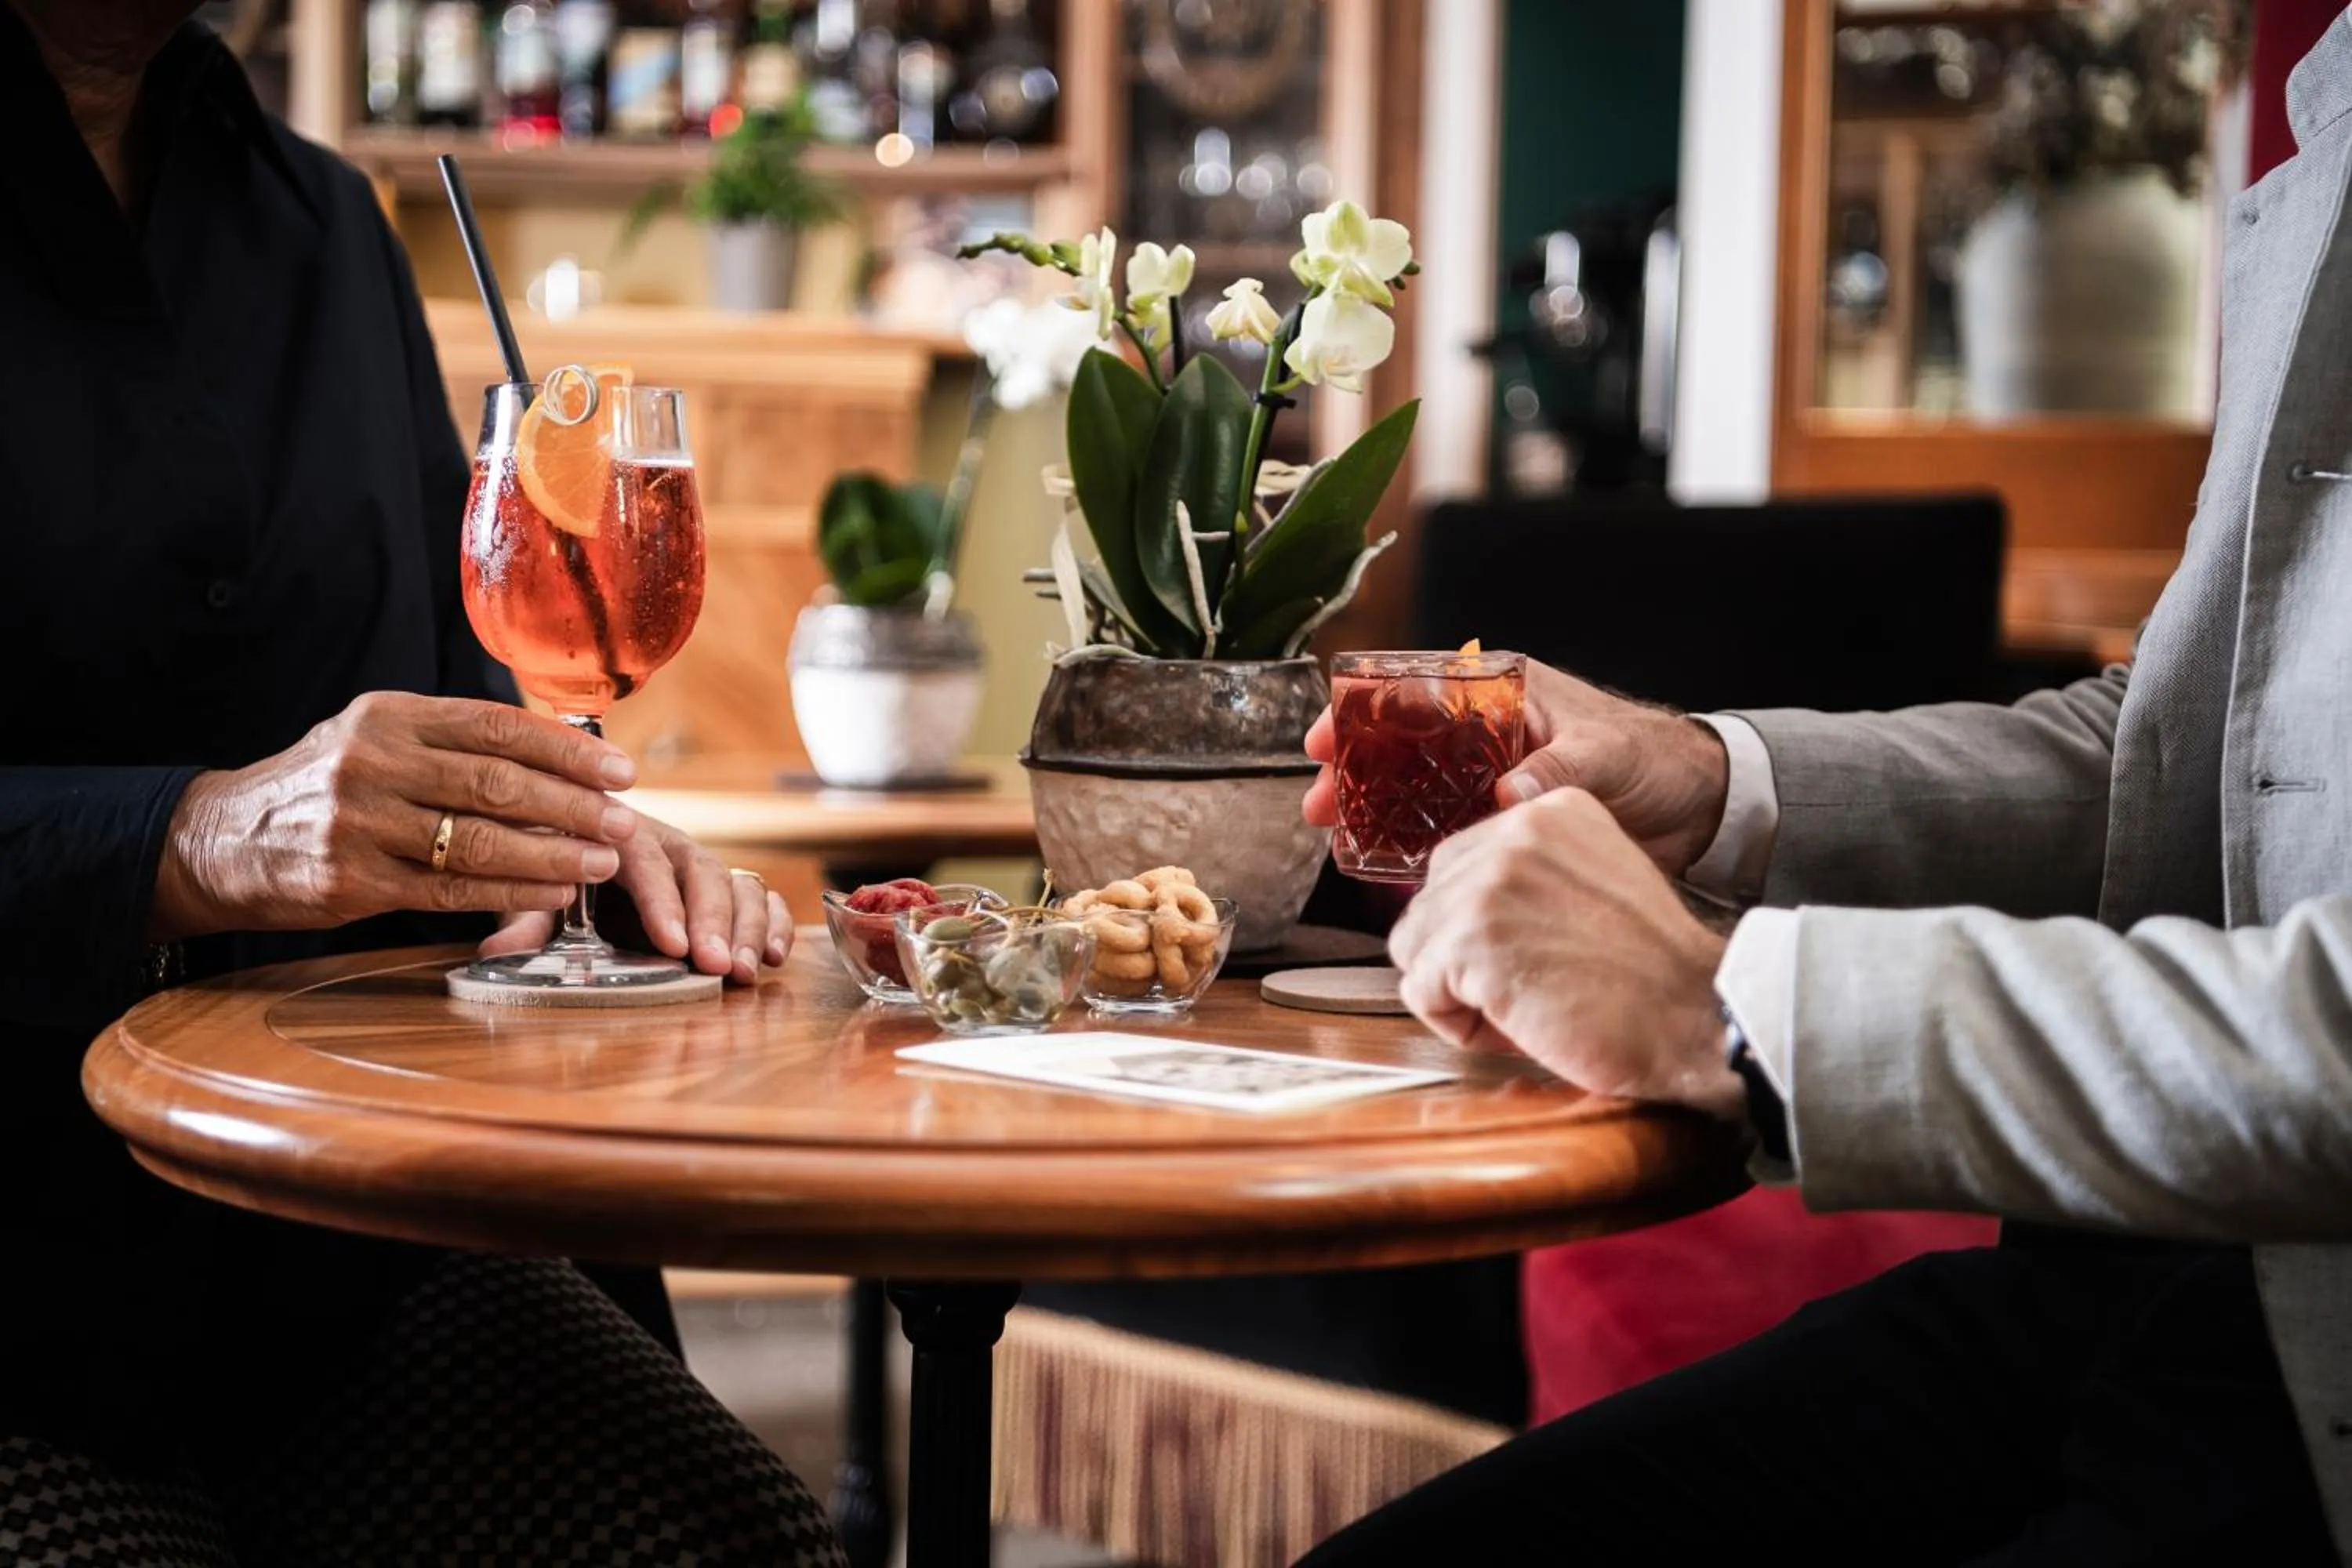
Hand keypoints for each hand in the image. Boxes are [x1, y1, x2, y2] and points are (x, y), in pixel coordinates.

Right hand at [153, 692, 638, 940]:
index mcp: (391, 716)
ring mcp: (360, 824)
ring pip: (478, 840)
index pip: (497, 726)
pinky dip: (511, 893)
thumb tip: (564, 750)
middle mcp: (373, 762)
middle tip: (624, 821)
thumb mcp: (380, 739)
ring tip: (604, 862)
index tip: (621, 770)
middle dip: (573, 804)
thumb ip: (456, 742)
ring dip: (552, 854)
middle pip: (496, 782)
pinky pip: (450, 890)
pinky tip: (554, 895)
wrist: (225, 838)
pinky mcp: (352, 881)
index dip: (568, 750)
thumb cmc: (328, 786)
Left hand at [478, 821, 792, 985]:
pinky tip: (775, 957)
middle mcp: (668, 845)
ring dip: (749, 928)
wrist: (580, 849)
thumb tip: (498, 951)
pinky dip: (775, 923)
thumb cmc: (559, 874)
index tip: (672, 945)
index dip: (663, 902)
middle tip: (716, 966)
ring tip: (745, 973)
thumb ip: (526, 918)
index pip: (646, 862)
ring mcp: (701, 866)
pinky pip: (763, 895)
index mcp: (619, 838)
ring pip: (738, 882)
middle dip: (713, 922)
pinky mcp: (726, 887)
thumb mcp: (535, 895)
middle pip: (703, 871)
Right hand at [1302, 660, 1731, 874]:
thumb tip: (1506, 793)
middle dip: (1352, 767)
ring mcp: (1489, 775)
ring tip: (1331, 833)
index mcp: (1504, 692)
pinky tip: (1378, 862)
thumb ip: (1555, 770)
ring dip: (1370, 807)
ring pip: (1411, 786)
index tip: (1327, 734)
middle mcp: (1487, 731)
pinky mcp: (1500, 819)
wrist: (1697, 808)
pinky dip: (1409, 840)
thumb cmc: (1656, 760)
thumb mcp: (1605, 756)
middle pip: (1400, 742)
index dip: (1364, 710)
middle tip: (1317, 800)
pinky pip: (1441, 827)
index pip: (1418, 689)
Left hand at [1387, 788, 1742, 1120]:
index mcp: (1548, 810)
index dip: (1484, 927)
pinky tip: (1516, 1025)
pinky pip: (1420, 990)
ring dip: (1458, 993)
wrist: (1695, 1016)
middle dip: (1463, 959)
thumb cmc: (1650, 974)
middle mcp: (1513, 830)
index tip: (1535, 954)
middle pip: (1429, 904)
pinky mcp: (1471, 938)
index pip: (1458, 865)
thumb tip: (1455, 908)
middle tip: (1529, 989)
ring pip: (1416, 946)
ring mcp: (1488, 882)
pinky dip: (1457, 1025)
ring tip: (1523, 1008)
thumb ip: (1528, 876)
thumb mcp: (1592, 885)